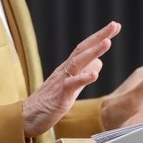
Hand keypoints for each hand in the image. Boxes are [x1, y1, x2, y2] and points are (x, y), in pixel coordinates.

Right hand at [22, 21, 121, 137]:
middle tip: (114, 25)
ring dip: (93, 52)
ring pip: (77, 63)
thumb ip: (84, 74)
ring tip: (107, 42)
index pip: (85, 48)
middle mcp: (65, 70)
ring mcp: (61, 81)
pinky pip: (71, 85)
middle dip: (99, 36)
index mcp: (68, 68)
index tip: (115, 26)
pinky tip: (95, 74)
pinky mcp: (59, 96)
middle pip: (82, 49)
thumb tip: (99, 63)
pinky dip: (83, 78)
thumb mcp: (71, 87)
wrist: (27, 117)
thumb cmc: (48, 102)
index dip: (100, 37)